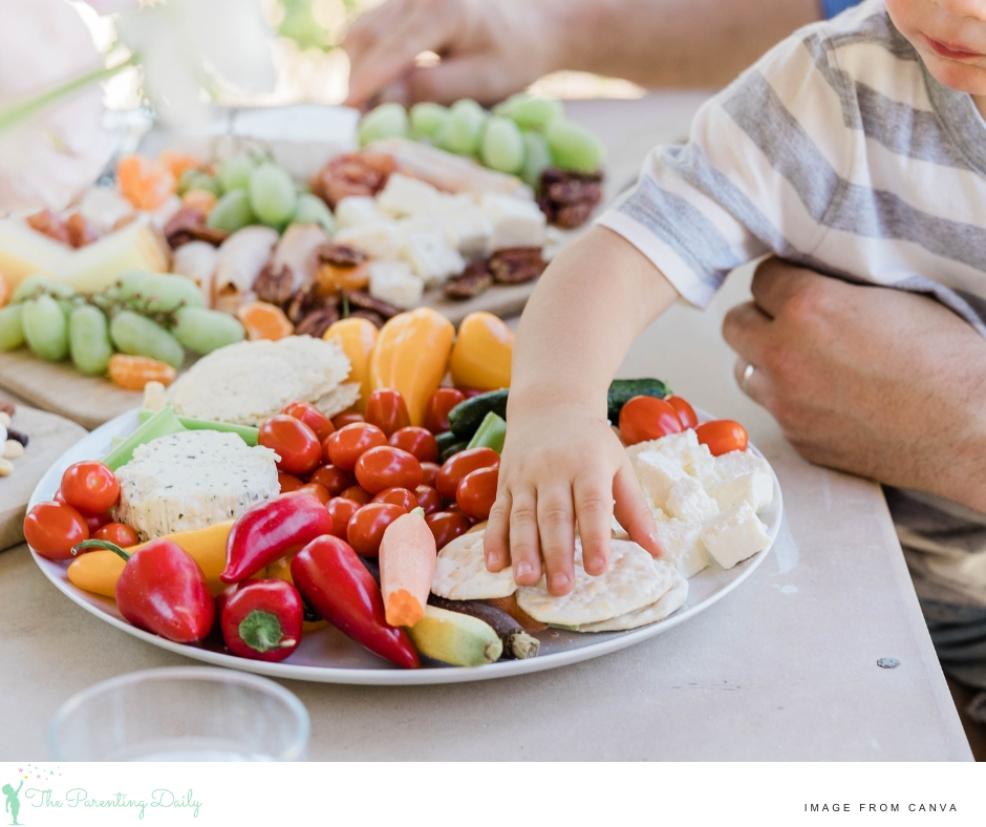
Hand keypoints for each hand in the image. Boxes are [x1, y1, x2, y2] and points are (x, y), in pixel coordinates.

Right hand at [343, 0, 564, 106]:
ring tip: (366, 108)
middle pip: (366, 35)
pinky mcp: (403, 2)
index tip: (345, 113)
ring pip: (362, 30)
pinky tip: (377, 89)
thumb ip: (431, 89)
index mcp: (443, 8)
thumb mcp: (481, 82)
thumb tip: (380, 100)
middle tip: (354, 122)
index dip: (366, 82)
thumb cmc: (514, 59)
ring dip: (357, 70)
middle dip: (356, 79)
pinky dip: (367, 60)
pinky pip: (371, 29)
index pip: (392, 49)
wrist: (532, 26)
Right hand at [483, 392, 660, 595]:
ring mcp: (525, 476)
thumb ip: (636, 510)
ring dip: (523, 550)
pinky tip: (494, 564)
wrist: (550, 405)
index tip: (598, 569)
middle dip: (556, 553)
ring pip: (522, 516)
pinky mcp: (505, 482)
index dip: (595, 537)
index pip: (592, 505)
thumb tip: (658, 551)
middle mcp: (554, 470)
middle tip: (561, 588)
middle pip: (554, 515)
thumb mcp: (620, 466)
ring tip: (526, 580)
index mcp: (588, 466)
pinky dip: (493, 539)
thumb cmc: (591, 443)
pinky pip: (497, 512)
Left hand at [723, 258, 985, 511]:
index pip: (761, 277)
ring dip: (766, 360)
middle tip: (788, 319)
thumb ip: (836, 286)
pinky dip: (791, 399)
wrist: (972, 427)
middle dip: (760, 317)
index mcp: (807, 307)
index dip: (782, 279)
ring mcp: (785, 403)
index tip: (796, 282)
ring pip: (745, 370)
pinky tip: (828, 396)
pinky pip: (774, 410)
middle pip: (735, 324)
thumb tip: (811, 278)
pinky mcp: (797, 438)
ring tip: (803, 359)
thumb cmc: (947, 358)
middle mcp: (784, 355)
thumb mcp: (891, 295)